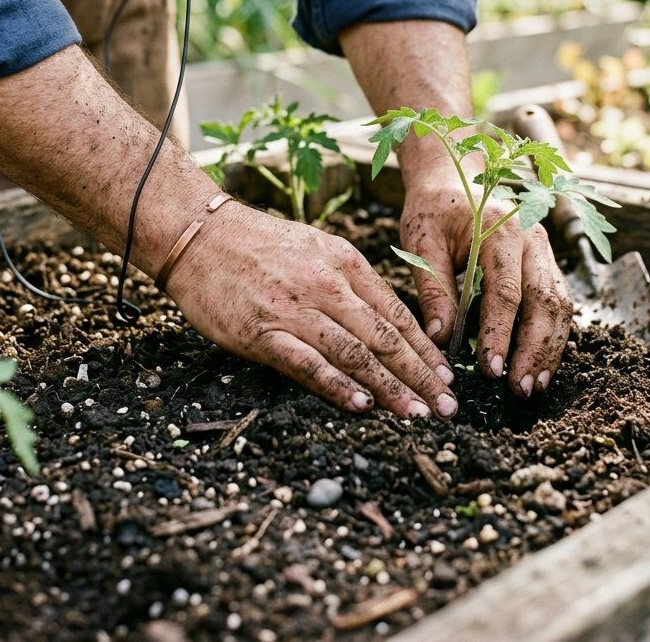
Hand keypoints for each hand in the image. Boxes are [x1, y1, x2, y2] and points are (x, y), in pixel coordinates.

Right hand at [165, 201, 457, 418]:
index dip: (425, 349)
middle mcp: (329, 286)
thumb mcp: (316, 248)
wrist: (201, 235)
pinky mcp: (264, 332)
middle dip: (421, 375)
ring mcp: (297, 310)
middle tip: (447, 407)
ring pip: (356, 354)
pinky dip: (339, 387)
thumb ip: (349, 283)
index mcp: (346, 262)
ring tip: (417, 414)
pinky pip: (309, 364)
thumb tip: (382, 322)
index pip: (397, 313)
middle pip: (385, 337)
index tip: (447, 377)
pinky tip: (363, 406)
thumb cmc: (259, 245)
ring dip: (391, 388)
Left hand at [399, 176, 572, 398]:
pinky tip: (538, 365)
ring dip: (549, 348)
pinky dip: (551, 336)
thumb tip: (440, 338)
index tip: (491, 369)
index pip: (506, 290)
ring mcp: (544, 250)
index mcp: (500, 229)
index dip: (500, 332)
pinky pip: (557, 302)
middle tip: (520, 389)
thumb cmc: (433, 208)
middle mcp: (532, 238)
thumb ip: (432, 287)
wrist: (453, 175)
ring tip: (532, 386)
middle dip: (535, 349)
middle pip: (545, 300)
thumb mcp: (421, 241)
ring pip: (559, 305)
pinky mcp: (544, 263)